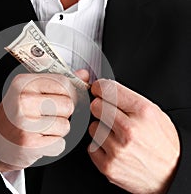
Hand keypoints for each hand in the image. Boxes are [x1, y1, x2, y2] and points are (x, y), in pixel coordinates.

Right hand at [0, 73, 76, 171]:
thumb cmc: (15, 116)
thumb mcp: (30, 92)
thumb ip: (58, 82)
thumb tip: (83, 75)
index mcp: (23, 83)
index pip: (63, 83)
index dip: (68, 93)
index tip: (61, 98)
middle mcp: (23, 101)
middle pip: (68, 104)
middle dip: (62, 113)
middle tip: (47, 116)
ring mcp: (26, 123)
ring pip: (65, 125)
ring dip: (58, 130)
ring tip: (41, 129)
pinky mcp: (30, 144)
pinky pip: (60, 143)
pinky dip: (54, 144)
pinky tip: (40, 140)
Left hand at [88, 79, 179, 193]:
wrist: (171, 174)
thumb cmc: (163, 143)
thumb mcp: (155, 113)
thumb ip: (129, 99)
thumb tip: (103, 88)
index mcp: (143, 112)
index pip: (108, 90)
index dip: (100, 88)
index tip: (98, 90)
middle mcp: (129, 130)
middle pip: (96, 106)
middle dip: (100, 108)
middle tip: (110, 115)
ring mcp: (118, 149)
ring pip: (93, 127)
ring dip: (101, 129)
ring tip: (117, 136)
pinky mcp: (108, 165)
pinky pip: (91, 147)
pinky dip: (100, 147)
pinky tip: (114, 149)